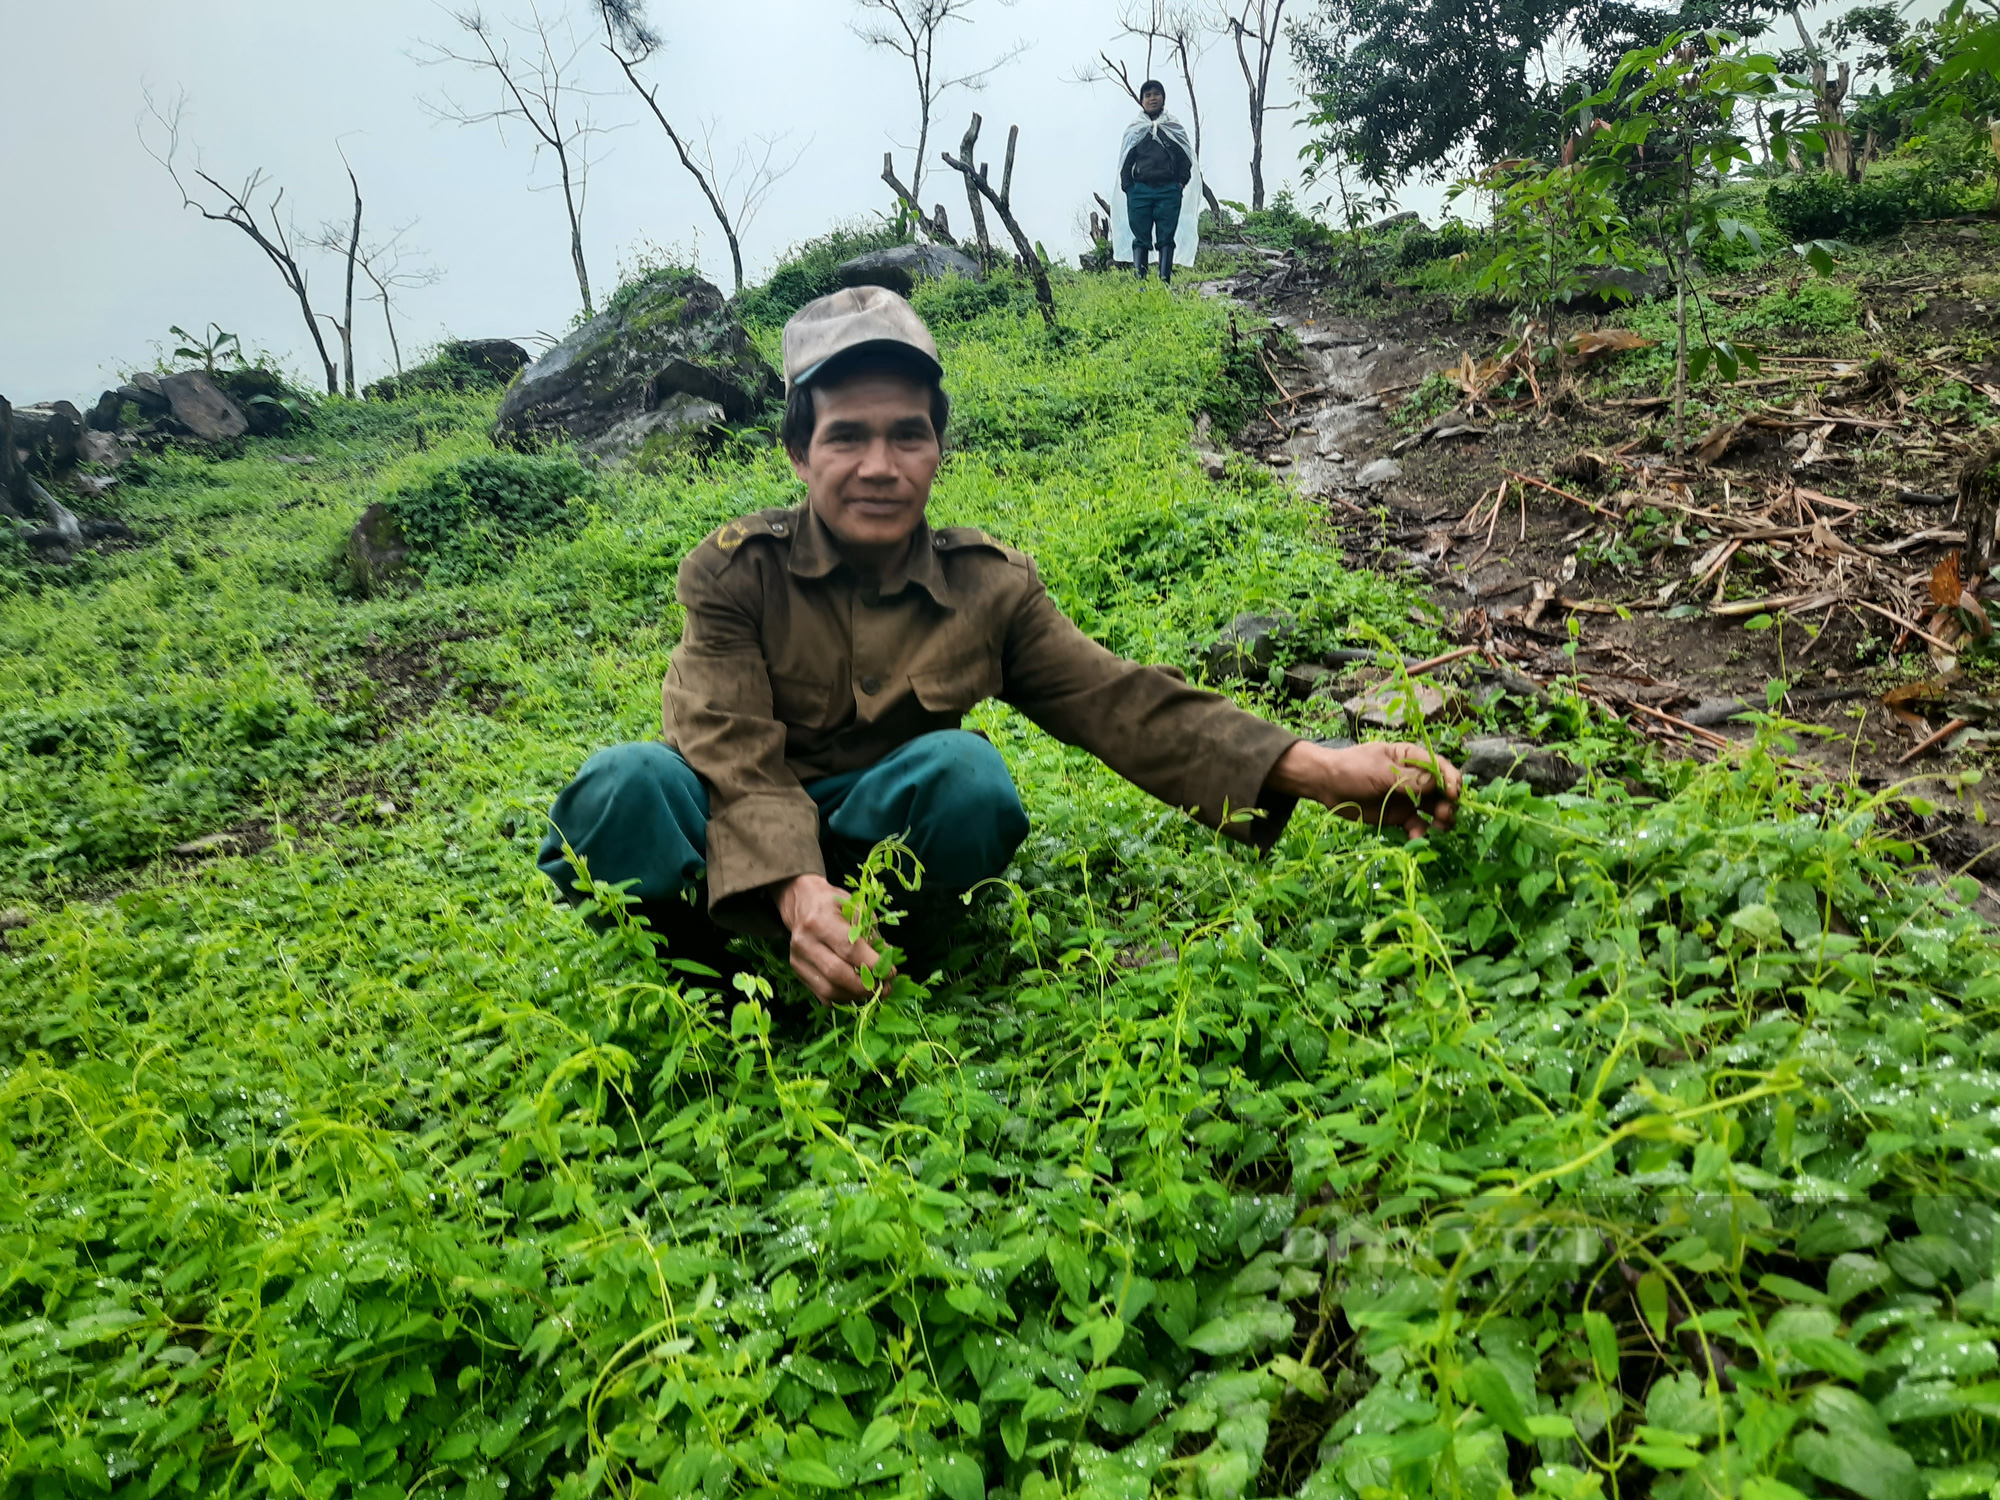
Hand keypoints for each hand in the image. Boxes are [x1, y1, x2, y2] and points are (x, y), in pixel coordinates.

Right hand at [773, 873, 892, 1005]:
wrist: (802, 903)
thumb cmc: (834, 904)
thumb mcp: (856, 908)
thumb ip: (871, 934)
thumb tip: (886, 961)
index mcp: (820, 920)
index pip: (848, 949)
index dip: (872, 964)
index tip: (891, 972)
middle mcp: (805, 942)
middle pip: (837, 973)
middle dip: (865, 986)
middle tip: (885, 988)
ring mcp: (798, 960)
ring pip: (829, 989)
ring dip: (855, 995)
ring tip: (873, 991)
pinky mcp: (798, 972)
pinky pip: (823, 995)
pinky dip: (843, 997)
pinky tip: (856, 991)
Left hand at [1267, 740, 1461, 840]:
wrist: (1326, 785)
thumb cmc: (1352, 769)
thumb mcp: (1380, 771)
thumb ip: (1409, 779)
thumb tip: (1438, 784)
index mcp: (1412, 758)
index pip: (1440, 767)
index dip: (1451, 780)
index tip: (1453, 794)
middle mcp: (1415, 778)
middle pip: (1443, 791)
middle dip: (1449, 803)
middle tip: (1444, 814)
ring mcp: (1409, 798)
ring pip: (1435, 809)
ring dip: (1441, 818)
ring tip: (1440, 826)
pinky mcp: (1400, 816)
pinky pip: (1417, 825)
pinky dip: (1420, 832)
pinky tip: (1415, 836)